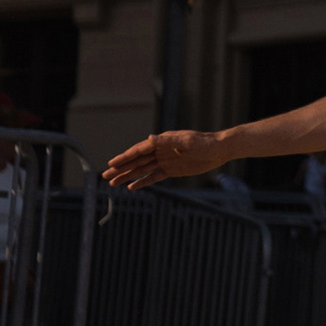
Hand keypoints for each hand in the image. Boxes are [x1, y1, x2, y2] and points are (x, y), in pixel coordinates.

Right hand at [103, 129, 226, 189]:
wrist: (220, 150)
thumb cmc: (205, 143)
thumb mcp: (187, 142)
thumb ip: (168, 141)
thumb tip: (150, 138)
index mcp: (162, 142)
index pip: (139, 150)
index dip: (124, 157)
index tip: (111, 163)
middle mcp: (161, 151)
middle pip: (136, 161)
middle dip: (120, 168)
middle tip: (104, 176)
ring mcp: (165, 161)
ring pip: (142, 170)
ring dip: (127, 176)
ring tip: (113, 183)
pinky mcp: (172, 170)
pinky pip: (153, 177)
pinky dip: (143, 182)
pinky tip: (132, 187)